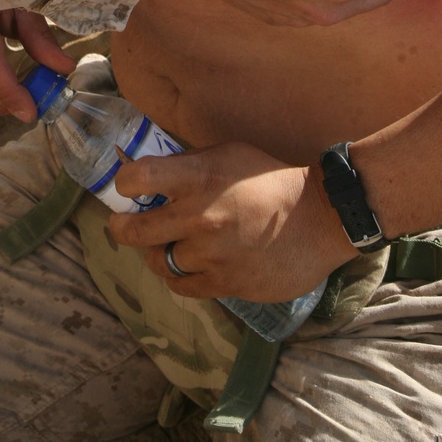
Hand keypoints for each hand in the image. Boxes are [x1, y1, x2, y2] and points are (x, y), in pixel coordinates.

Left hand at [108, 143, 351, 301]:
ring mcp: (211, 254)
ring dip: (156, 253)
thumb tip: (146, 172)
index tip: (125, 186)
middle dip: (121, 227)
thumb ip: (187, 165)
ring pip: (158, 261)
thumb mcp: (227, 154)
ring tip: (165, 245)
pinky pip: (182, 286)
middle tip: (120, 225)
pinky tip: (186, 265)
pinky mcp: (226, 284)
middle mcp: (200, 217)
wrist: (320, 219)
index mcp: (199, 177)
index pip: (139, 178)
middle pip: (134, 230)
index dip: (124, 182)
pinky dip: (178, 276)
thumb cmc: (269, 179)